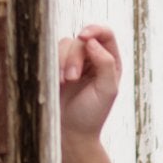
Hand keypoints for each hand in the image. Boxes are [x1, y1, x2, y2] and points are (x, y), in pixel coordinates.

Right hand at [57, 23, 123, 142]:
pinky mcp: (58, 68)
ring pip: (65, 45)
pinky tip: (57, 82)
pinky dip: (53, 64)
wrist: (71, 132)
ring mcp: (74, 62)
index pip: (105, 34)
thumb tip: (92, 42)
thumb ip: (105, 63)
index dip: (95, 30)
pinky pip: (52, 54)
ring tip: (64, 82)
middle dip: (74, 57)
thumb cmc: (92, 114)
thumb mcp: (107, 90)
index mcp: (110, 62)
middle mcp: (93, 58)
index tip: (83, 37)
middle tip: (71, 79)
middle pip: (82, 40)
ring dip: (63, 62)